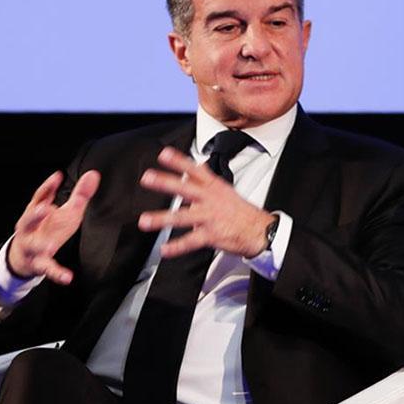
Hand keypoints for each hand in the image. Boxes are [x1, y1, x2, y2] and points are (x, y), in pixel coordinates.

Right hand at [7, 169, 100, 284]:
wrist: (26, 255)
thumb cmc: (48, 228)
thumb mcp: (66, 211)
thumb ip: (79, 195)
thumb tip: (93, 174)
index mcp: (35, 213)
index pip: (39, 198)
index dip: (47, 187)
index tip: (57, 177)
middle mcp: (29, 228)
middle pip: (28, 220)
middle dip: (35, 214)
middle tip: (44, 208)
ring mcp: (32, 246)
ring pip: (33, 245)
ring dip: (40, 245)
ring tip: (48, 246)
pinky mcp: (39, 263)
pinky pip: (48, 268)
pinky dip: (57, 273)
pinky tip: (67, 278)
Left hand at [137, 146, 271, 257]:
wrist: (259, 230)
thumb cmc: (239, 211)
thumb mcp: (224, 189)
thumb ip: (206, 179)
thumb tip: (196, 167)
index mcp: (213, 187)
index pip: (195, 170)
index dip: (179, 161)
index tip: (163, 154)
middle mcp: (210, 200)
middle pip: (186, 189)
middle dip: (166, 183)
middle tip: (148, 178)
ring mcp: (210, 218)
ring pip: (183, 217)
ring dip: (162, 219)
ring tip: (144, 221)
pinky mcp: (211, 235)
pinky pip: (191, 242)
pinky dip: (177, 247)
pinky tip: (165, 250)